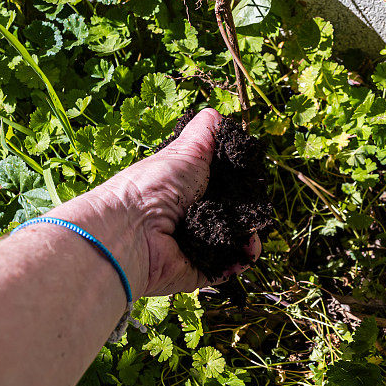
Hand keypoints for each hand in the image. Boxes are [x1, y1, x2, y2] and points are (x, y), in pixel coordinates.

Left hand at [54, 108, 260, 298]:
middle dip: (247, 209)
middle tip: (254, 204)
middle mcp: (189, 217)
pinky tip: (247, 249)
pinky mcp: (198, 270)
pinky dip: (240, 260)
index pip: (219, 184)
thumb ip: (206, 133)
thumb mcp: (185, 149)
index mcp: (185, 189)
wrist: (130, 231)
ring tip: (250, 231)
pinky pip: (227, 267)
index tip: (251, 176)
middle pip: (230, 212)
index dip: (238, 180)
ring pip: (234, 240)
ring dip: (248, 236)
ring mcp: (194, 245)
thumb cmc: (154, 185)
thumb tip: (218, 115)